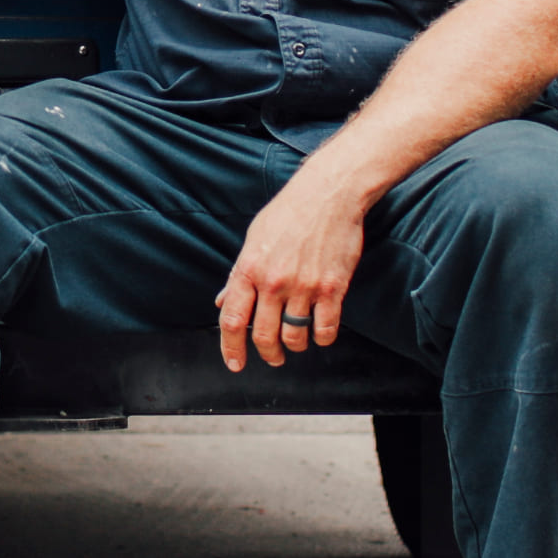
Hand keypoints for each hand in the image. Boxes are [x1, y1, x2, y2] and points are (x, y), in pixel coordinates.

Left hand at [217, 183, 367, 370]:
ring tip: (297, 342)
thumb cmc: (288, 213)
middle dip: (268, 354)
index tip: (235, 363)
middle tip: (273, 357)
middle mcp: (274, 282)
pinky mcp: (332, 288)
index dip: (231, 348)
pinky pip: (325, 329)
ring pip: (295, 337)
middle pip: (264, 336)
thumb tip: (224, 302)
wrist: (328, 194)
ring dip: (295, 346)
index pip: (232, 320)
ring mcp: (304, 286)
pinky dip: (322, 338)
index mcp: (249, 269)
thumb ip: (239, 274)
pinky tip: (320, 334)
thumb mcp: (254, 239)